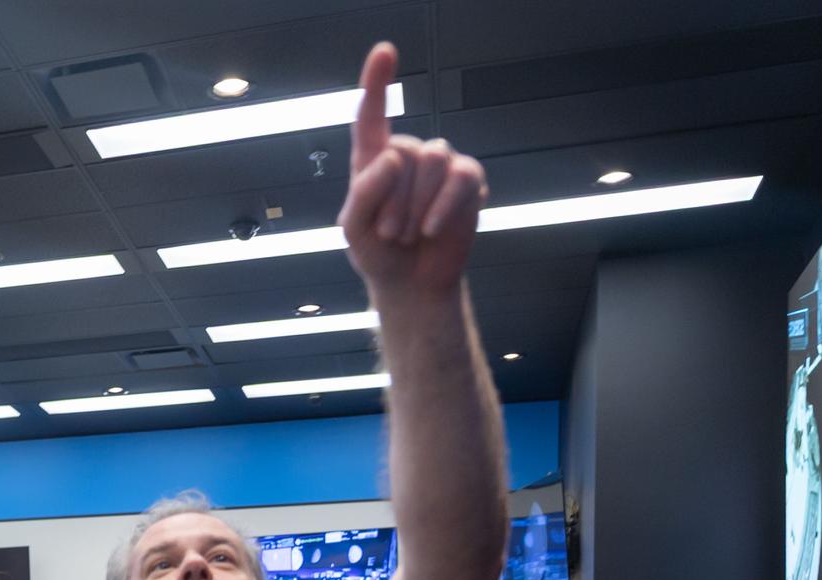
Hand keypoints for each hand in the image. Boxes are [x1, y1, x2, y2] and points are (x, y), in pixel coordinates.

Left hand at [339, 42, 488, 299]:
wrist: (410, 285)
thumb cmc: (377, 253)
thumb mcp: (354, 228)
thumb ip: (364, 190)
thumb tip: (393, 154)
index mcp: (373, 159)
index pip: (373, 115)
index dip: (378, 82)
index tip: (386, 51)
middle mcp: (407, 153)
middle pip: (403, 151)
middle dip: (393, 200)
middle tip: (389, 234)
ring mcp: (440, 165)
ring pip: (433, 160)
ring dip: (416, 206)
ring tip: (409, 234)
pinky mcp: (467, 181)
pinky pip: (462, 177)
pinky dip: (445, 206)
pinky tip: (432, 228)